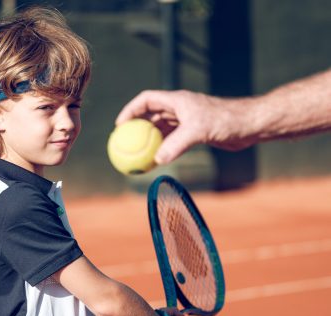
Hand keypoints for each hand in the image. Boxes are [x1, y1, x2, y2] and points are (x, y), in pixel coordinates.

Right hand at [116, 90, 254, 163]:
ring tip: (137, 156)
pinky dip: (162, 150)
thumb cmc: (226, 121)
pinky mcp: (193, 133)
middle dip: (135, 129)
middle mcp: (179, 109)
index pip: (146, 100)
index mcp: (177, 100)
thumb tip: (157, 160)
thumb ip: (176, 144)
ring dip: (148, 142)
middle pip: (150, 116)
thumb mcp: (198, 131)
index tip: (119, 127)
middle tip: (124, 145)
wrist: (249, 125)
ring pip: (160, 130)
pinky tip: (156, 162)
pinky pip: (171, 141)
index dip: (130, 111)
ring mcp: (186, 121)